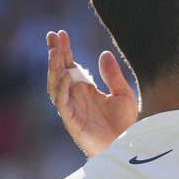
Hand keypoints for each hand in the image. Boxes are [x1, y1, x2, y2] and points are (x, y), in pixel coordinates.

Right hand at [45, 29, 137, 157]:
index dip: (64, 50)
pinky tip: (66, 74)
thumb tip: (104, 54)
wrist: (126, 145)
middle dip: (55, 54)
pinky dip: (62, 88)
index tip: (61, 33)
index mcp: (84, 89)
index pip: (70, 65)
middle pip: (59, 71)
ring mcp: (71, 108)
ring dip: (54, 68)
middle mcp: (74, 97)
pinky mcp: (71, 120)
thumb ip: (113, 75)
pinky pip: (62, 102)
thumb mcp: (123, 94)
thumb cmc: (124, 124)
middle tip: (52, 35)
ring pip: (56, 85)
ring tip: (54, 52)